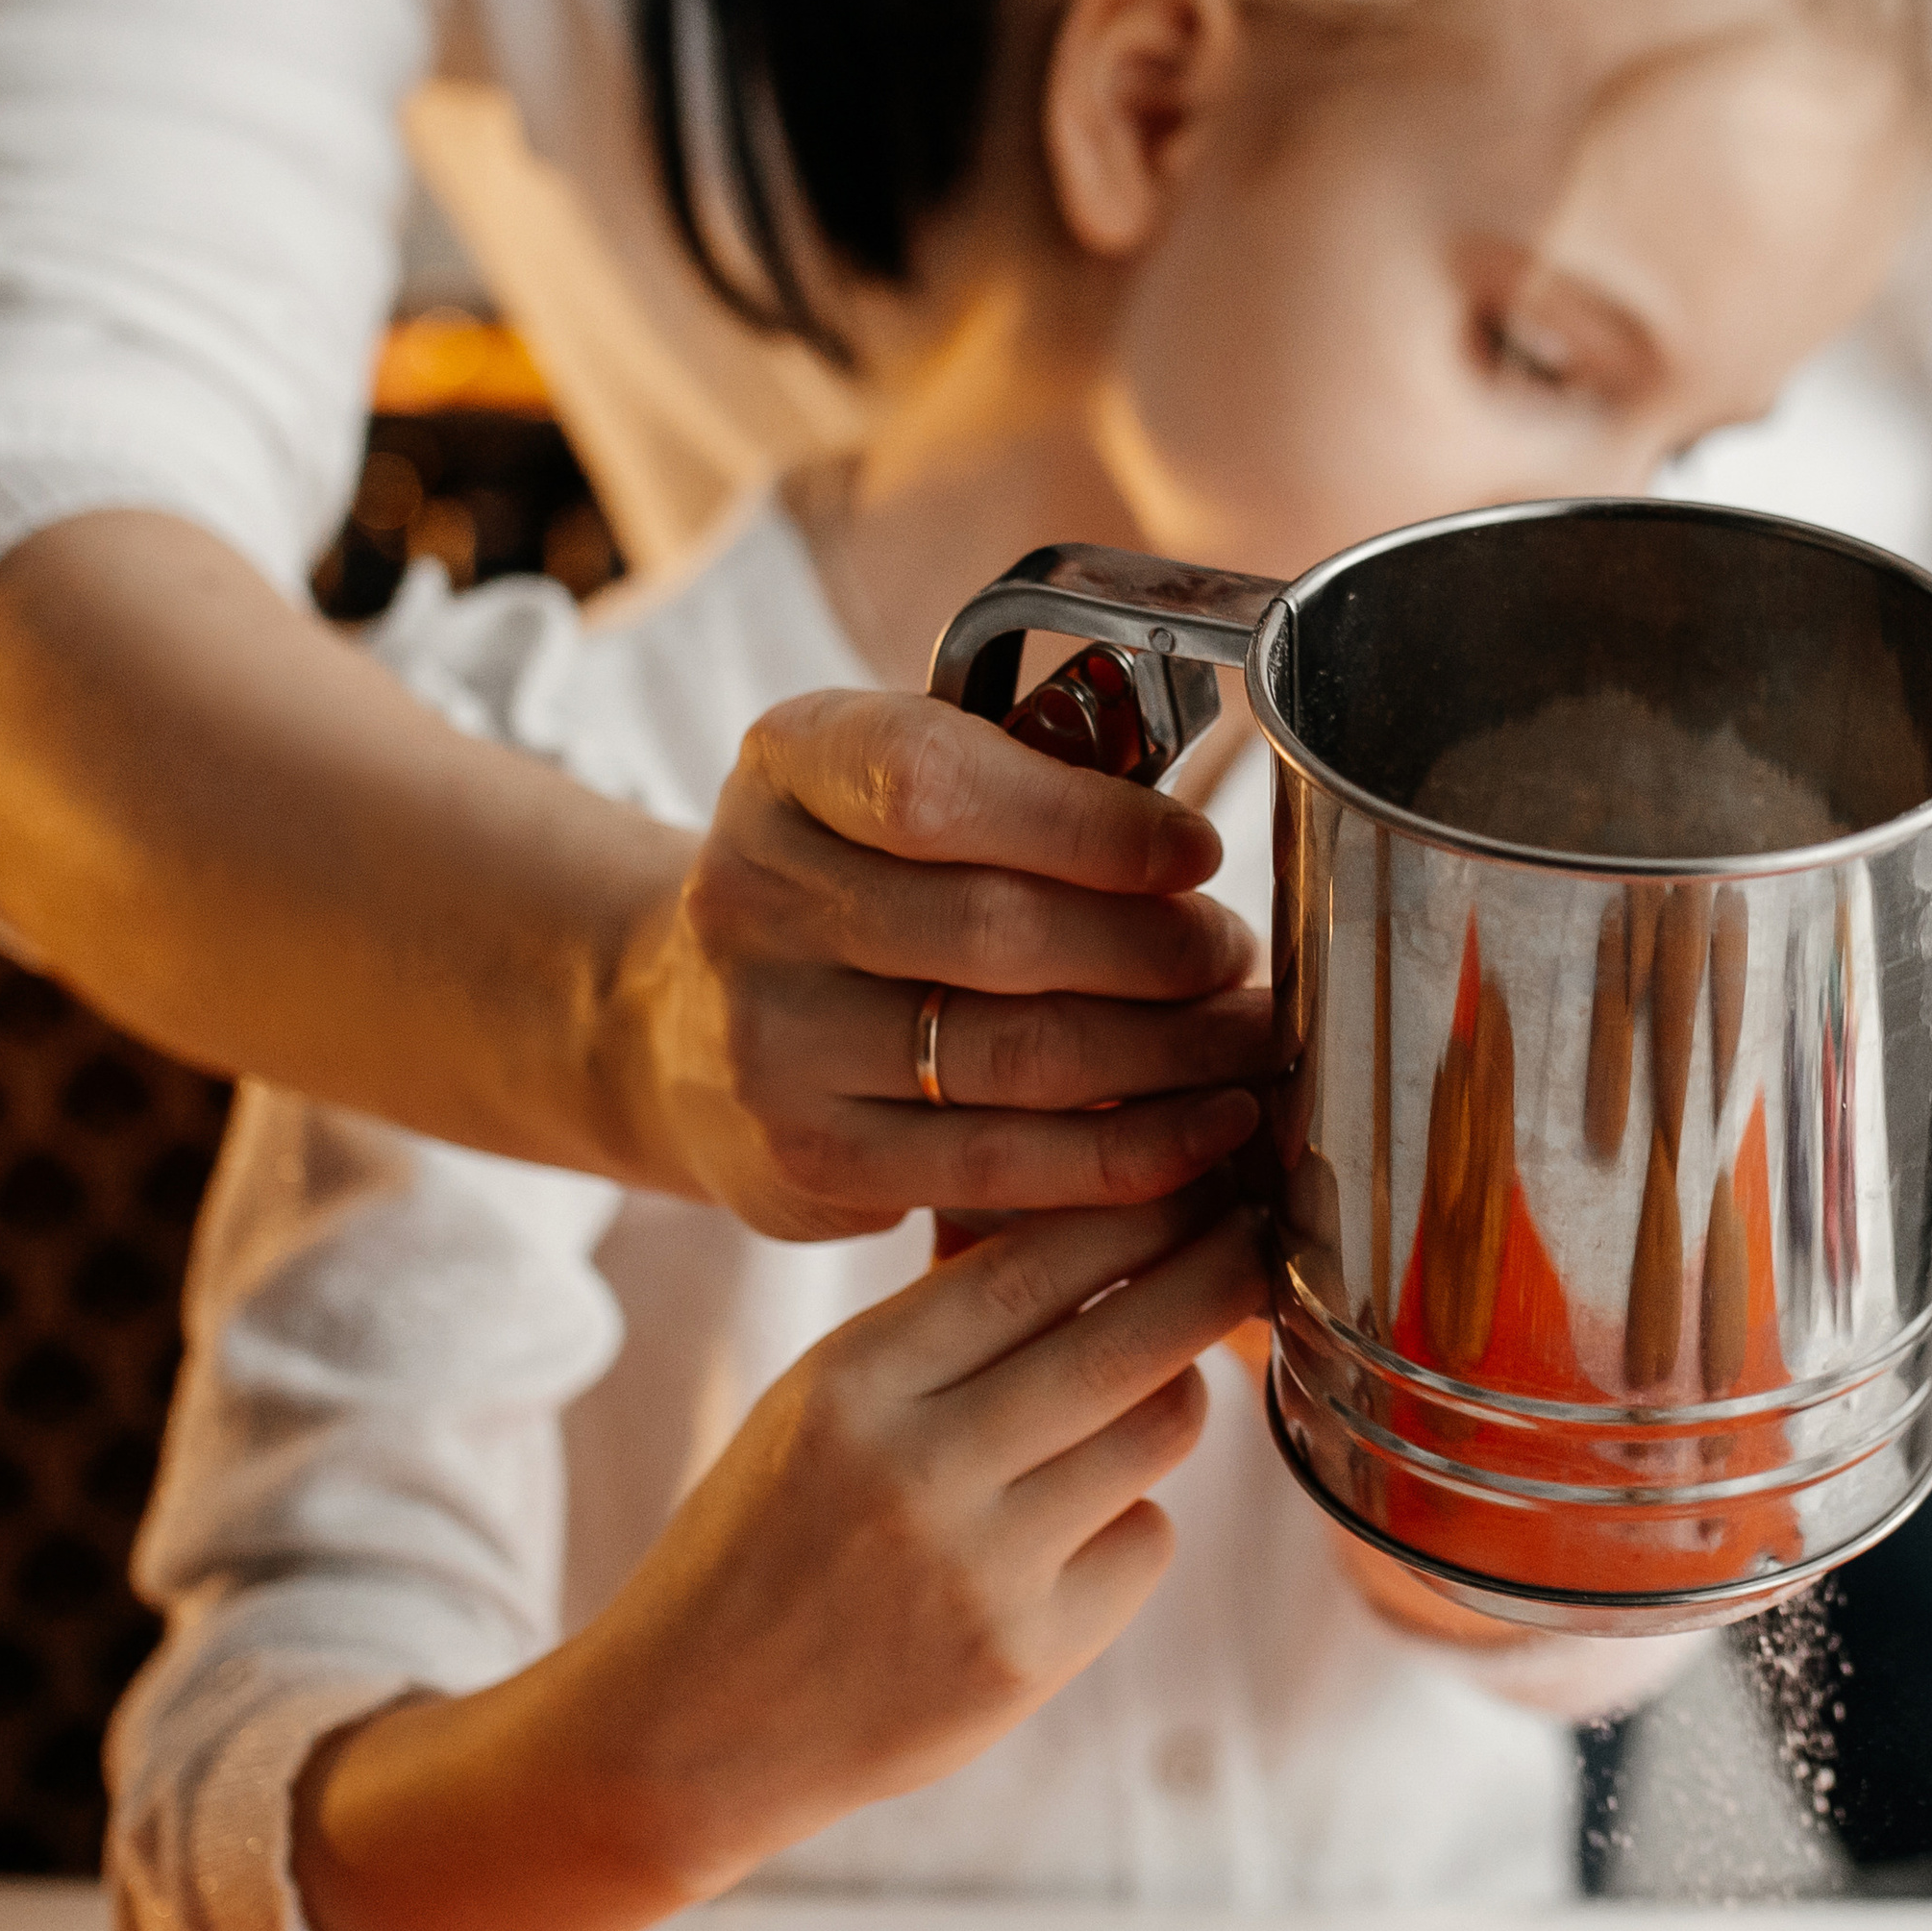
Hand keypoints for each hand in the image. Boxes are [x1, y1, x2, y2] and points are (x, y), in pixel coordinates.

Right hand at [295, 1189, 1266, 1930]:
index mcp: (851, 1383)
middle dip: (1212, 1275)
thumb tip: (1080, 1215)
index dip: (1137, 1213)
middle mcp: (918, 1470)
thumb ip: (936, 1322)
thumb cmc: (764, 1536)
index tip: (1197, 1180)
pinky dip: (1131, 1518)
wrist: (691, 1725)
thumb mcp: (814, 1401)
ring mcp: (980, 1572)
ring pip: (1156, 1435)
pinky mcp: (1027, 1659)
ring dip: (1175, 1395)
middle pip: (1123, 1343)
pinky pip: (1144, 1541)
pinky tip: (1071, 1528)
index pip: (1034, 1263)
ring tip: (1150, 1386)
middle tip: (1255, 1239)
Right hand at [618, 688, 1269, 1239]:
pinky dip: (1126, 1155)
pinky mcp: (808, 1158)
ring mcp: (771, 1037)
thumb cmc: (850, 887)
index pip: (937, 784)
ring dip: (1169, 1055)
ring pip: (1018, 1056)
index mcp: (789, 765)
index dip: (1089, 824)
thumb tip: (1191, 862)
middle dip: (1157, 950)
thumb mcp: (894, 791)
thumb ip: (1019, 792)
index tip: (1195, 853)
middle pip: (998, 930)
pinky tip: (1203, 1136)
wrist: (687, 1027)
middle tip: (1237, 961)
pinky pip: (1002, 1165)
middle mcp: (754, 897)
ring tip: (1244, 1042)